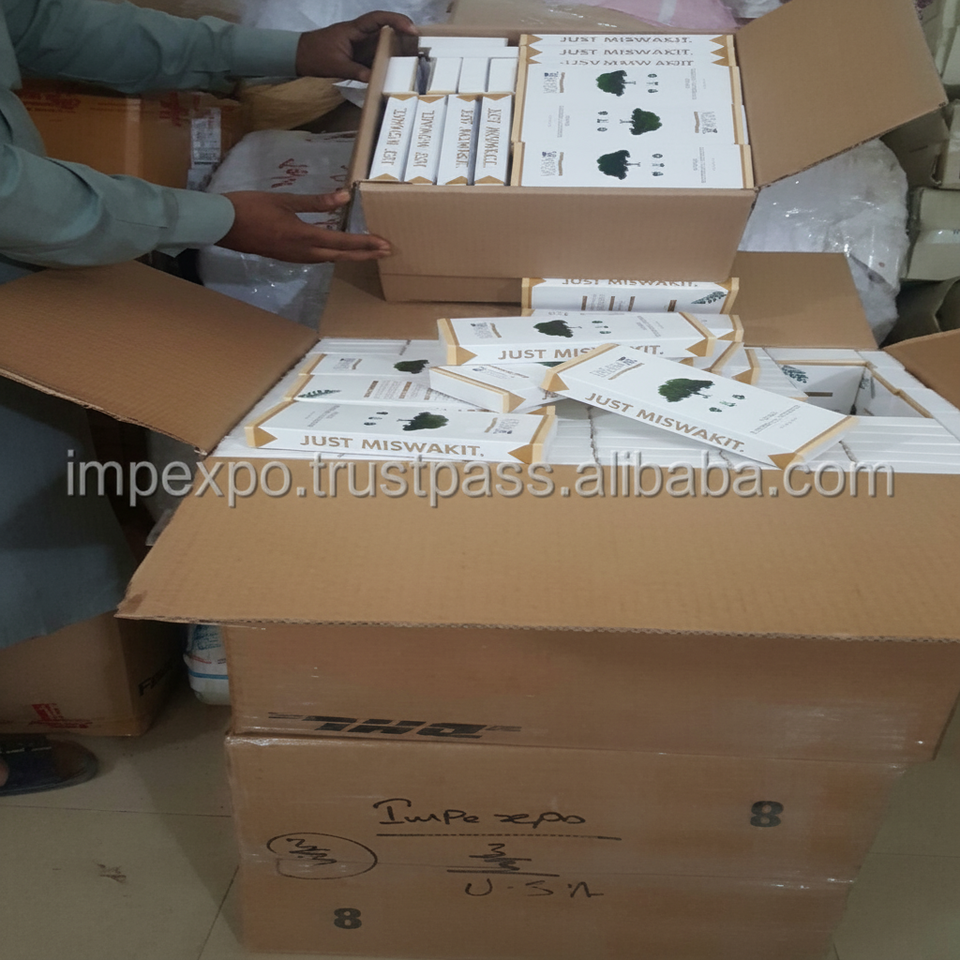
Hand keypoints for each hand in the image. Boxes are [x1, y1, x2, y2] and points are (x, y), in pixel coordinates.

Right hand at [217, 191, 391, 262]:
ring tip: (368, 253)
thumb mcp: (285, 200)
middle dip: (365, 254)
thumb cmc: (251, 207)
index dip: (366, 244)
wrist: (223, 225)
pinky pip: (317, 259)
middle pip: (342, 256)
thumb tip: (344, 196)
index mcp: (305, 236)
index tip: (385, 244)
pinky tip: (338, 251)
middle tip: (386, 251)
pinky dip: (333, 255)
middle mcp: (304, 252)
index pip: (343, 242)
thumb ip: (316, 201)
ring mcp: (295, 257)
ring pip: (330, 259)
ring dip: (351, 256)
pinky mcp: (288, 257)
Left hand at [295, 11, 417, 82]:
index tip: (411, 29)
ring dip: (398, 46)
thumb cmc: (316, 56)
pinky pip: (376, 54)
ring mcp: (360, 43)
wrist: (300, 56)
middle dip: (403, 32)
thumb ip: (355, 71)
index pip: (378, 18)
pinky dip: (387, 59)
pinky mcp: (359, 54)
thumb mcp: (336, 66)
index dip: (396, 21)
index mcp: (354, 30)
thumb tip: (373, 80)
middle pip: (385, 27)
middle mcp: (360, 34)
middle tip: (421, 44)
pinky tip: (397, 69)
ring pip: (383, 41)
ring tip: (415, 56)